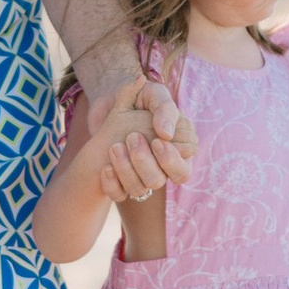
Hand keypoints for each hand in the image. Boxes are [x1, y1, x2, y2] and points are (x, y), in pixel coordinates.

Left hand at [91, 78, 193, 207]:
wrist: (108, 102)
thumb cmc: (138, 98)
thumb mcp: (152, 94)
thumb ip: (164, 109)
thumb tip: (166, 133)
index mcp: (177, 150)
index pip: (183, 169)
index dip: (172, 158)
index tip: (157, 139)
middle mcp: (161, 166)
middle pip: (160, 183)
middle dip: (147, 163)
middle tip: (132, 137)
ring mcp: (141, 175)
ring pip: (140, 189)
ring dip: (126, 169)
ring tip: (115, 146)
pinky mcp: (120, 181)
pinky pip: (118, 194)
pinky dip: (111, 183)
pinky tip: (105, 167)